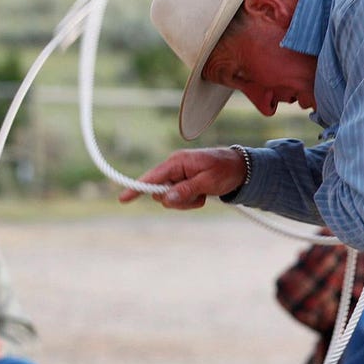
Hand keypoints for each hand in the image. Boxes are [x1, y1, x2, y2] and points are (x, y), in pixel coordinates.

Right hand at [119, 147, 244, 209]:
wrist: (240, 168)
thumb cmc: (225, 171)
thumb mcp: (208, 182)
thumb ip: (186, 190)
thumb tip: (166, 199)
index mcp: (178, 162)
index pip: (152, 177)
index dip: (137, 188)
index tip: (123, 198)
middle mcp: (174, 168)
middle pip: (161, 193)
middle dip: (177, 200)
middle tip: (198, 196)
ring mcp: (178, 176)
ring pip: (170, 198)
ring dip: (186, 202)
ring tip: (203, 194)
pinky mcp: (183, 183)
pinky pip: (179, 199)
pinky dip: (191, 201)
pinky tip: (203, 194)